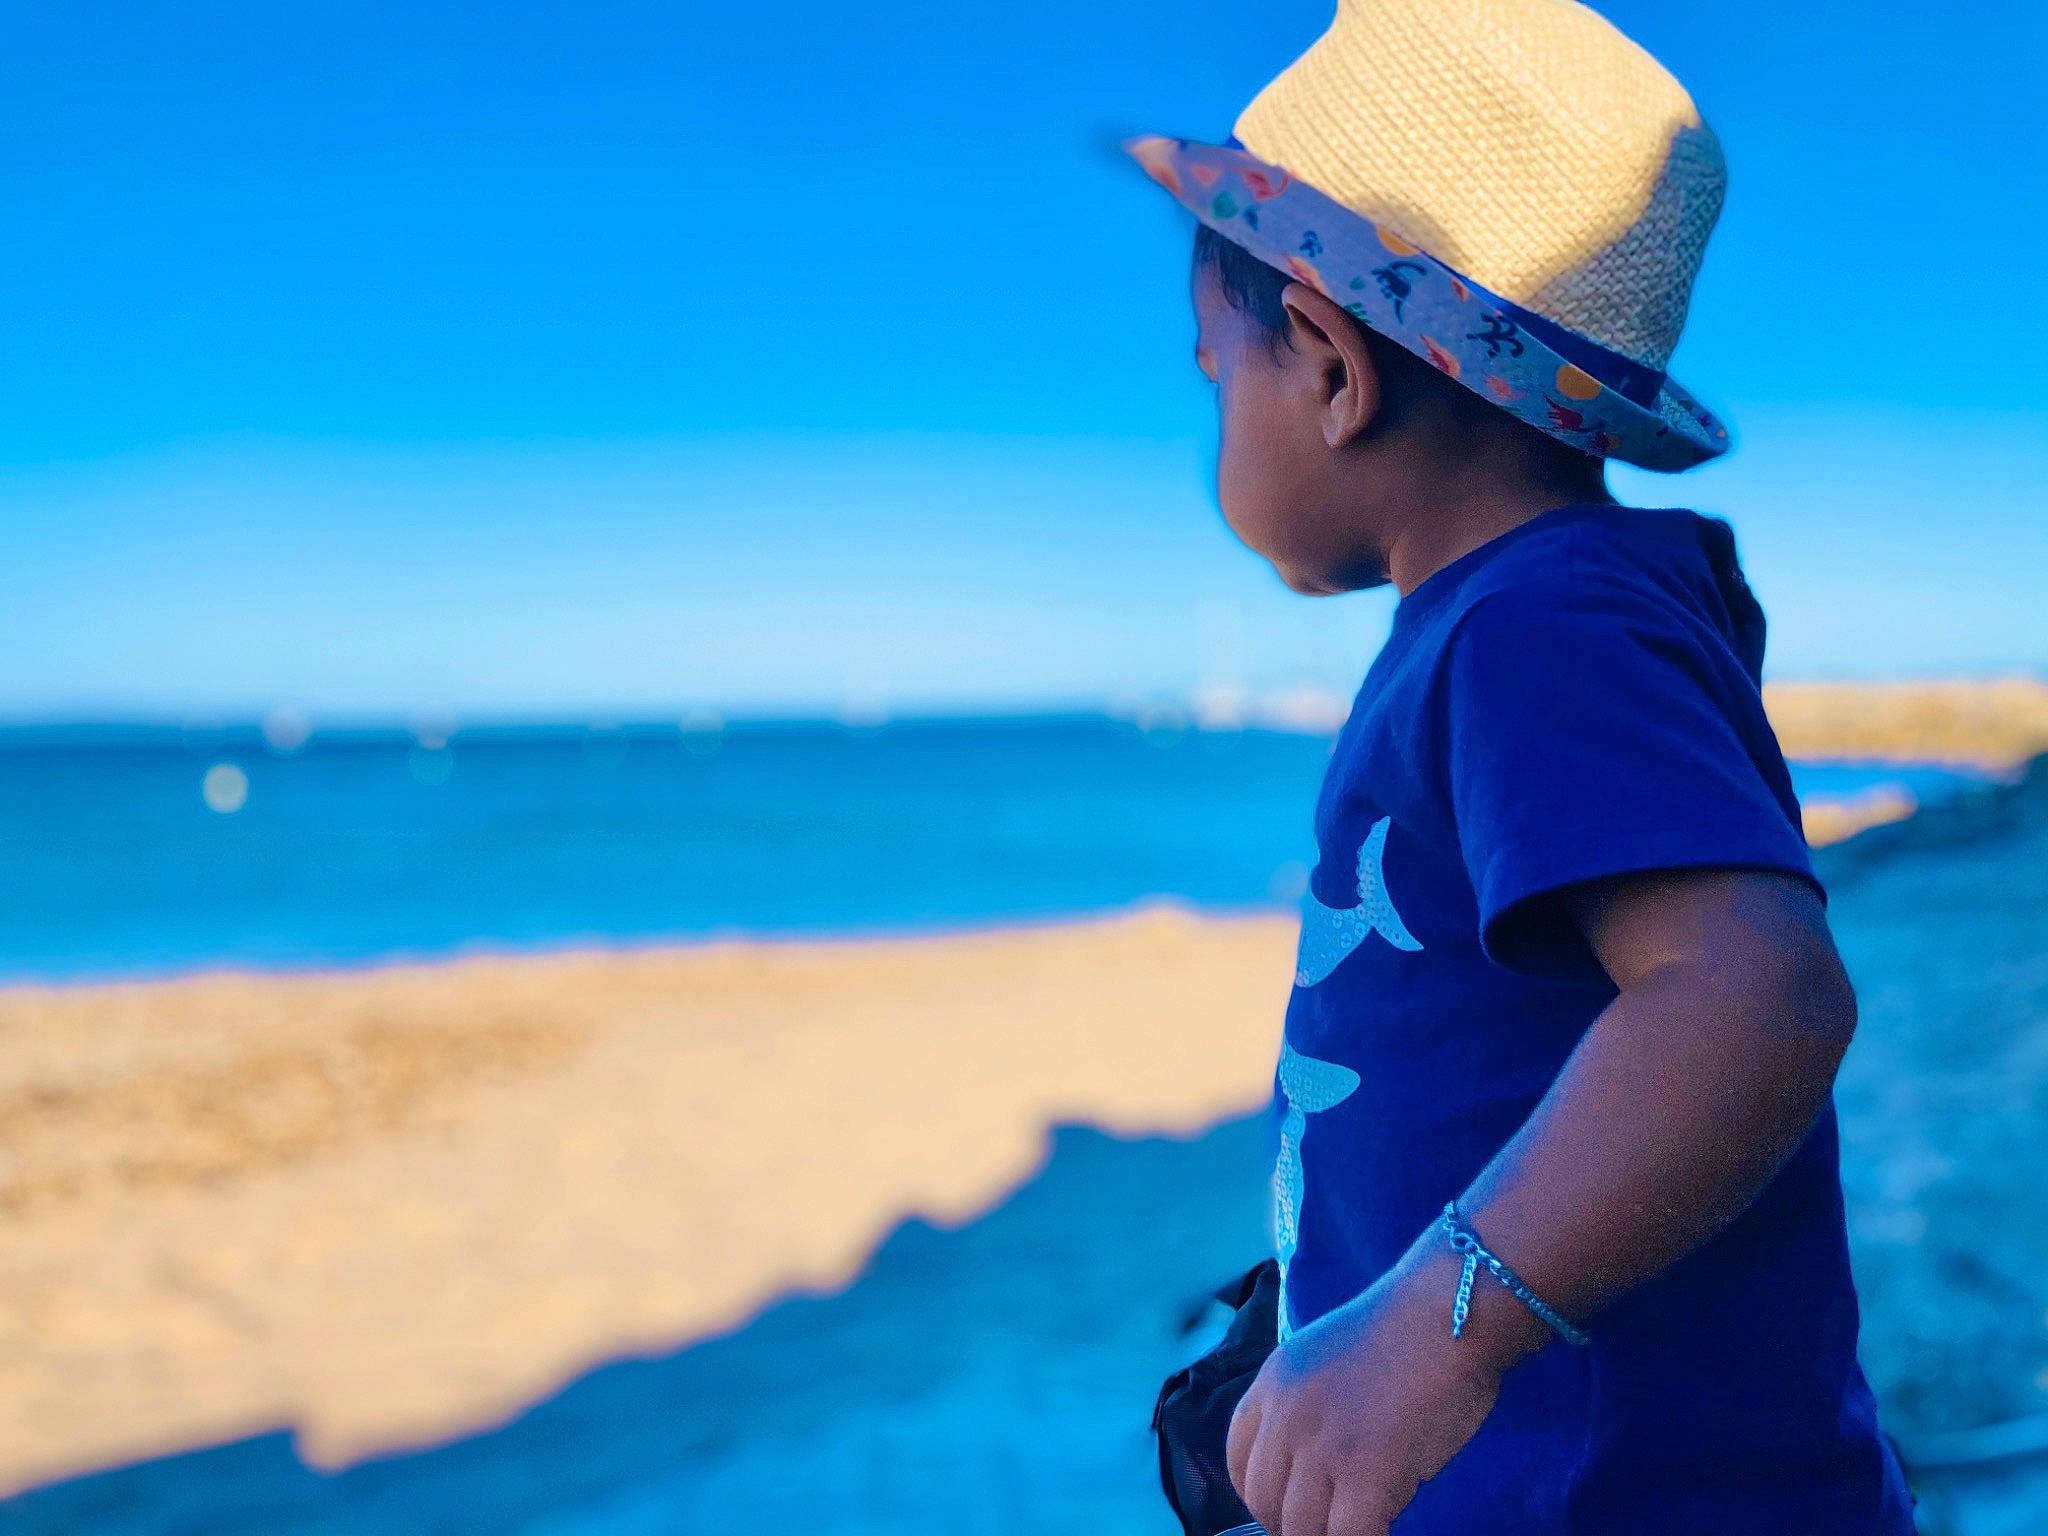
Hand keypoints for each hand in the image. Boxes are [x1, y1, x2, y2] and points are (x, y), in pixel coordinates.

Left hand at [1225, 1241, 1536, 1535]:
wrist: (1448, 1312)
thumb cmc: (1404, 1333)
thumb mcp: (1323, 1358)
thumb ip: (1305, 1406)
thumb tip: (1307, 1465)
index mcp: (1271, 1385)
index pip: (1238, 1462)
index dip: (1261, 1498)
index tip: (1289, 1509)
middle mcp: (1285, 1417)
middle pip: (1265, 1504)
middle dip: (1293, 1526)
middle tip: (1329, 1526)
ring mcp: (1323, 1447)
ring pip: (1302, 1530)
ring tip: (1357, 1527)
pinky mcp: (1368, 1474)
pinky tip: (1384, 1533)